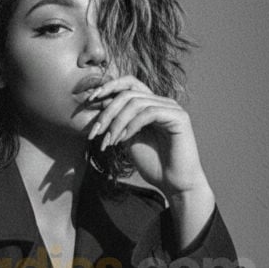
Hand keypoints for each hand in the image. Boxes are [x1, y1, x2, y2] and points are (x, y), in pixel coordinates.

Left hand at [86, 76, 214, 248]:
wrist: (173, 184)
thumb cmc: (152, 163)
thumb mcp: (127, 138)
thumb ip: (117, 121)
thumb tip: (98, 103)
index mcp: (151, 104)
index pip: (128, 83)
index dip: (108, 87)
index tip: (89, 100)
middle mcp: (162, 101)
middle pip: (128, 92)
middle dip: (107, 111)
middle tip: (95, 132)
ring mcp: (172, 108)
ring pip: (136, 102)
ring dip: (117, 122)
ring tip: (108, 141)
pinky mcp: (179, 117)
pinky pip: (149, 113)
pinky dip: (132, 125)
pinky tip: (124, 139)